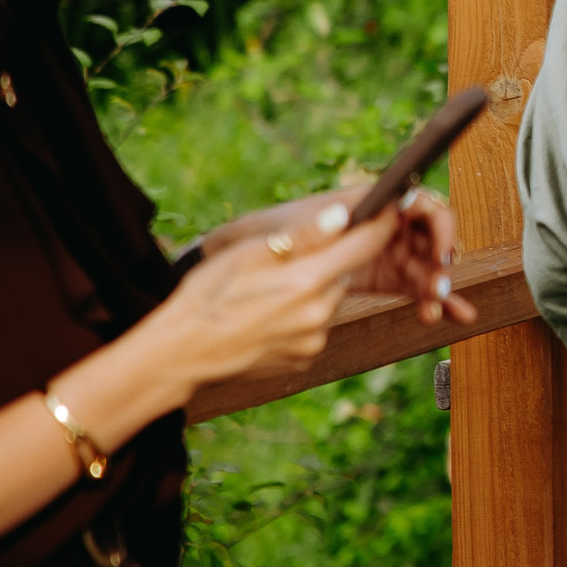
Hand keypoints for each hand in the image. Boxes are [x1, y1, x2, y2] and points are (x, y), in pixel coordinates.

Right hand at [146, 205, 400, 396]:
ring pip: (332, 299)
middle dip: (333, 259)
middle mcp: (319, 314)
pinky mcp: (304, 359)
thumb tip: (344, 215)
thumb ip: (303, 236)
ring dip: (317, 288)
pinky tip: (271, 314)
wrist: (179, 352)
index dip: (380, 222)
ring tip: (273, 289)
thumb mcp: (248, 252)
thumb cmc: (208, 295)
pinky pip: (317, 326)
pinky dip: (304, 315)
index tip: (387, 206)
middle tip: (298, 254)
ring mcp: (313, 341)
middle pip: (347, 272)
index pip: (366, 245)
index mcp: (307, 281)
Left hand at [223, 186, 477, 327]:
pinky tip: (441, 318)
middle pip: (428, 238)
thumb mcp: (288, 234)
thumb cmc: (266, 238)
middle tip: (438, 292)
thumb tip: (352, 215)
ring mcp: (383, 250)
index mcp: (369, 202)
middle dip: (440, 265)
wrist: (247, 269)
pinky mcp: (379, 276)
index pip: (419, 206)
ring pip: (423, 265)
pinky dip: (427, 301)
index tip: (442, 257)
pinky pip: (411, 286)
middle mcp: (383, 222)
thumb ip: (319, 230)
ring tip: (435, 314)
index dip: (440, 229)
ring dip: (436, 289)